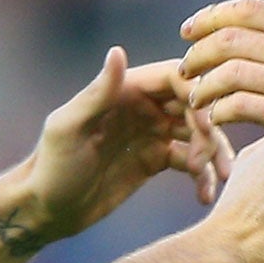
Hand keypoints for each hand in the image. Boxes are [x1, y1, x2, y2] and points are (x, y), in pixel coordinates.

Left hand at [19, 47, 233, 244]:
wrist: (45, 210)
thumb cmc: (51, 166)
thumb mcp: (70, 128)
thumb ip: (98, 92)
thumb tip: (118, 52)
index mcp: (125, 90)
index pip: (176, 77)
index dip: (199, 96)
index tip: (209, 126)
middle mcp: (142, 106)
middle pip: (194, 105)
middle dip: (212, 129)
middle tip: (211, 161)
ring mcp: (150, 134)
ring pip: (197, 134)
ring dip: (213, 154)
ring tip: (218, 180)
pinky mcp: (153, 161)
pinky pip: (189, 161)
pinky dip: (202, 176)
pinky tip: (204, 197)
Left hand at [179, 0, 263, 204]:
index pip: (247, 9)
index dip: (209, 17)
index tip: (188, 32)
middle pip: (231, 38)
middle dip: (197, 52)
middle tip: (185, 68)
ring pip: (230, 72)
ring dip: (203, 85)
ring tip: (195, 98)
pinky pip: (240, 106)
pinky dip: (220, 111)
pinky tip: (216, 119)